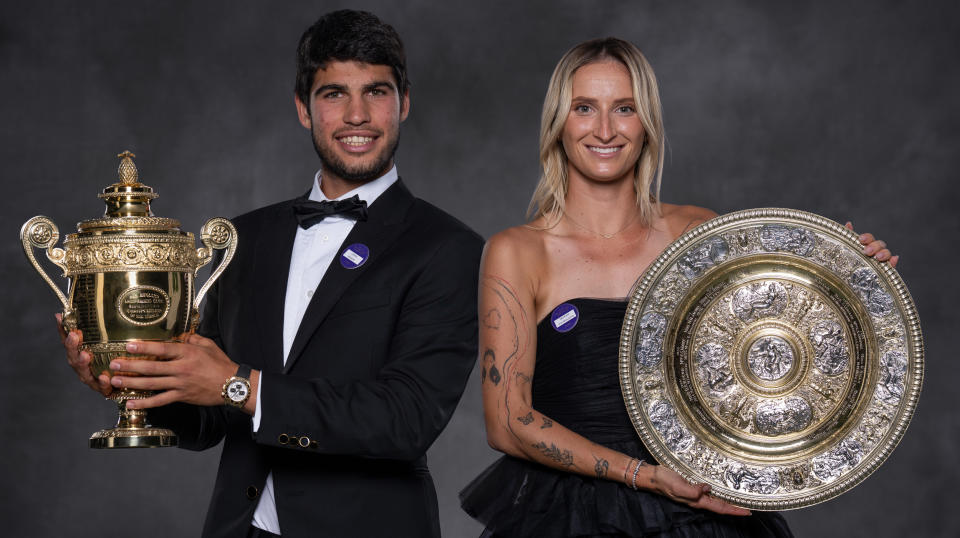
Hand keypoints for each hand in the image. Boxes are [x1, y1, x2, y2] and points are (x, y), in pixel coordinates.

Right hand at [57, 313, 111, 396]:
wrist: (123, 386)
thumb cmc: (109, 362)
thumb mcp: (105, 343)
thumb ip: (94, 329)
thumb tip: (75, 310)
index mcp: (79, 354)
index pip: (68, 341)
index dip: (63, 330)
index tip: (61, 318)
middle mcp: (81, 367)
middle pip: (72, 356)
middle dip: (72, 346)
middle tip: (74, 336)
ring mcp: (90, 379)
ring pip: (83, 371)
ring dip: (83, 363)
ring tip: (85, 355)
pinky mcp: (102, 389)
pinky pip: (101, 387)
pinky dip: (101, 382)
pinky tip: (104, 376)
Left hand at [108, 334, 238, 409]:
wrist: (233, 385)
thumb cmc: (221, 364)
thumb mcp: (208, 345)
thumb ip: (192, 338)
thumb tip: (178, 334)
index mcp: (187, 353)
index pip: (162, 349)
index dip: (144, 348)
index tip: (128, 346)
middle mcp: (181, 368)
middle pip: (151, 367)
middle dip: (130, 366)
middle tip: (113, 365)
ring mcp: (180, 383)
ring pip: (151, 384)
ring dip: (132, 383)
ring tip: (115, 382)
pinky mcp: (182, 396)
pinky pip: (160, 400)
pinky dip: (145, 403)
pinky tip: (131, 403)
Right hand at [648, 464, 751, 515]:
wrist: (653, 477)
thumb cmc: (664, 481)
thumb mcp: (678, 486)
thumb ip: (692, 490)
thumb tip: (708, 488)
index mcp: (696, 501)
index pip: (719, 508)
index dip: (734, 510)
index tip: (747, 512)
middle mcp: (697, 499)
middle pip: (720, 506)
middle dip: (734, 508)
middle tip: (749, 508)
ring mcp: (694, 493)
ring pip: (715, 500)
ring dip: (727, 502)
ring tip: (739, 501)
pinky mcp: (692, 486)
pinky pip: (708, 492)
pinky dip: (718, 493)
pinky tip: (720, 490)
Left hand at [845, 222, 898, 267]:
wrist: (846, 282)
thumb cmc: (846, 265)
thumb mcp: (843, 252)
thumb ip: (847, 239)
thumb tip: (848, 224)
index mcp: (865, 246)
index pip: (869, 238)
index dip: (867, 237)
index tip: (861, 239)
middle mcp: (874, 252)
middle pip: (879, 244)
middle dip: (874, 246)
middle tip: (867, 252)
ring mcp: (881, 261)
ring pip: (887, 253)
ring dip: (884, 253)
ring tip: (878, 257)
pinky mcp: (885, 271)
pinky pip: (892, 265)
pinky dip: (894, 261)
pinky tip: (893, 260)